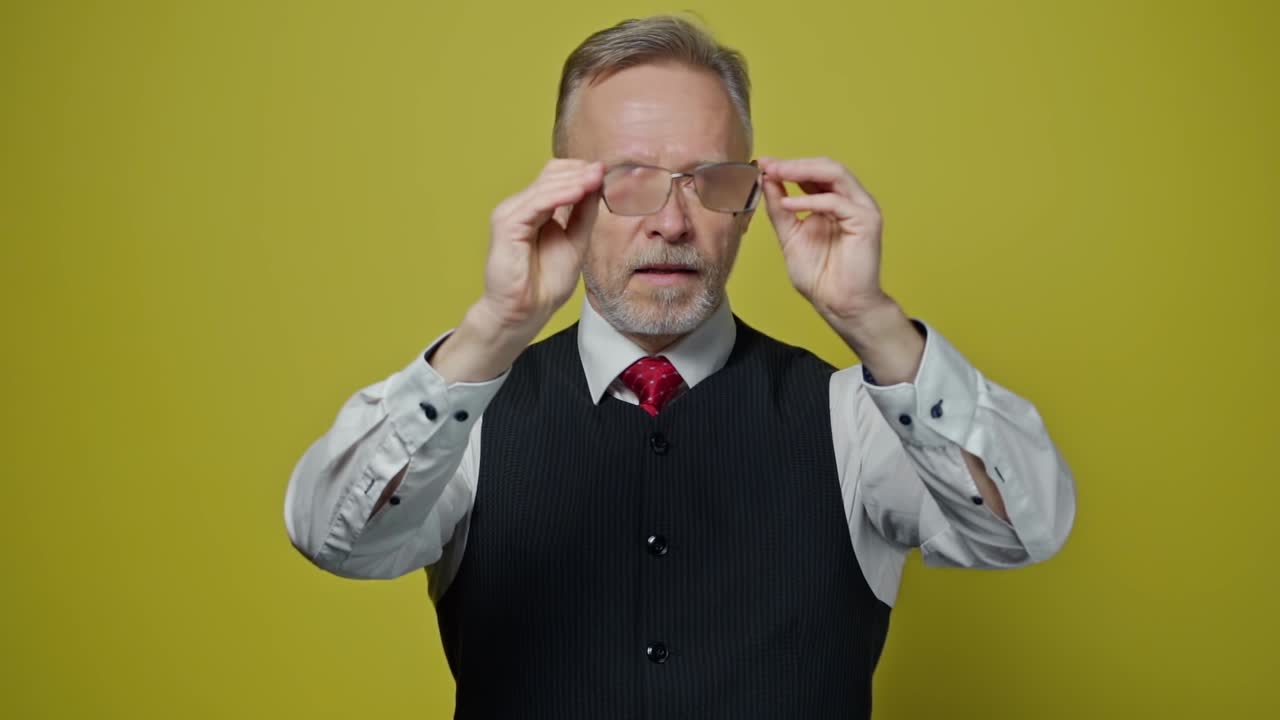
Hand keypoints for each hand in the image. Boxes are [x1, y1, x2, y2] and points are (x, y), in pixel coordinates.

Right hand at [478, 159, 602, 333]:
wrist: (525, 312)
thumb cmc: (545, 283)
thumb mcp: (575, 241)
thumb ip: (583, 214)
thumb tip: (597, 185)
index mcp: (535, 209)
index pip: (557, 177)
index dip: (581, 172)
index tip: (607, 173)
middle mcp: (521, 207)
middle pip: (551, 174)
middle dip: (580, 172)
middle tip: (605, 171)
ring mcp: (511, 213)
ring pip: (545, 185)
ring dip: (574, 180)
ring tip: (597, 177)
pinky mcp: (506, 224)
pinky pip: (536, 202)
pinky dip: (559, 195)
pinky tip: (579, 192)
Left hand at [758, 156, 888, 321]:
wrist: (837, 304)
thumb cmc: (819, 276)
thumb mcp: (790, 236)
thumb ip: (780, 209)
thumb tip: (767, 180)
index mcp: (834, 202)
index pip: (814, 173)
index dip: (789, 166)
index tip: (763, 164)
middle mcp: (850, 201)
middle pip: (826, 167)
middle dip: (794, 164)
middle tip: (768, 165)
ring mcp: (861, 209)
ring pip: (836, 174)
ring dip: (803, 171)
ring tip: (777, 174)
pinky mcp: (867, 221)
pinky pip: (837, 202)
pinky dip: (810, 200)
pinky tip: (789, 204)